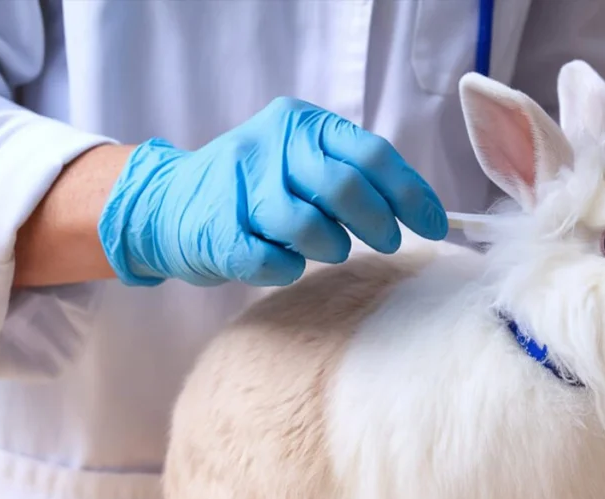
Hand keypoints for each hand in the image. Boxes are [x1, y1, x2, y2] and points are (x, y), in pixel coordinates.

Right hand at [98, 97, 447, 286]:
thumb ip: (356, 175)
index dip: (411, 195)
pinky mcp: (217, 231)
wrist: (168, 204)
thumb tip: (424, 211)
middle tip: (389, 242)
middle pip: (345, 188)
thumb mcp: (304, 162)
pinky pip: (273, 262)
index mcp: (301, 124)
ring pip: (309, 227)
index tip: (436, 226)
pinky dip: (288, 268)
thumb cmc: (256, 188)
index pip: (371, 156)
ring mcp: (239, 186)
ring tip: (329, 248)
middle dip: (378, 224)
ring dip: (332, 247)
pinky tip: (285, 260)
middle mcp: (270, 145)